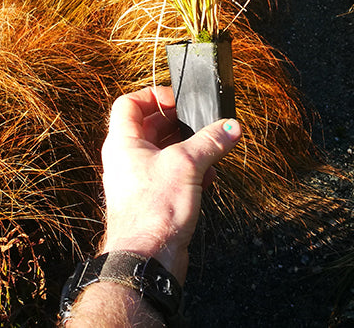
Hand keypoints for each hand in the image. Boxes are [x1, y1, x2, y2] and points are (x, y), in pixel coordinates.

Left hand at [99, 86, 241, 283]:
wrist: (146, 258)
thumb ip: (209, 141)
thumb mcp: (186, 165)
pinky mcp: (152, 198)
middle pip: (150, 126)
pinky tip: (209, 176)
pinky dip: (190, 171)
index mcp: (123, 142)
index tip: (178, 99)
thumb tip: (230, 127)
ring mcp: (138, 179)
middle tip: (202, 123)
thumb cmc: (153, 210)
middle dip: (179, 124)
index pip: (129, 104)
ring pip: (165, 152)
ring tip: (212, 151)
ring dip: (189, 149)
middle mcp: (127, 158)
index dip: (153, 95)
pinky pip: (171, 175)